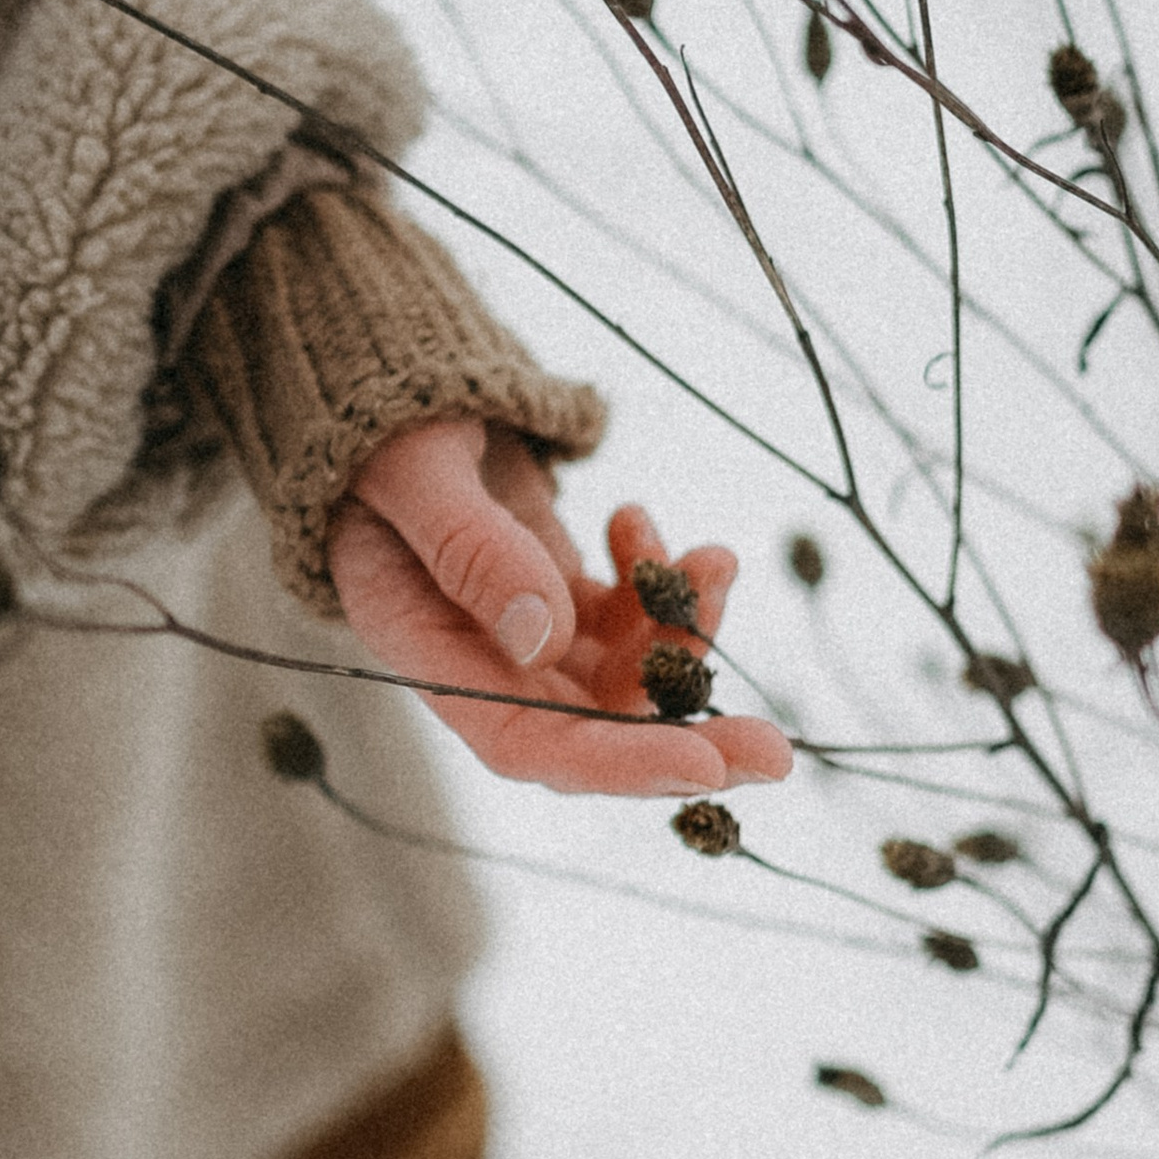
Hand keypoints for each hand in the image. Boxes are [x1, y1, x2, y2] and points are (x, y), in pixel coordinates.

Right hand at [330, 419, 792, 797]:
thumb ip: (472, 549)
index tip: (702, 765)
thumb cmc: (382, 427)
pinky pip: (629, 620)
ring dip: (684, 630)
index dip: (613, 763)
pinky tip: (636, 521)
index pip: (523, 740)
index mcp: (425, 651)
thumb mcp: (417, 471)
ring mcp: (524, 638)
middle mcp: (479, 664)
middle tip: (776, 751)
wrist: (386, 393)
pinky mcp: (558, 602)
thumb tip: (542, 637)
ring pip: (627, 674)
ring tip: (716, 560)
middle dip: (687, 737)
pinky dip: (661, 581)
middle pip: (592, 732)